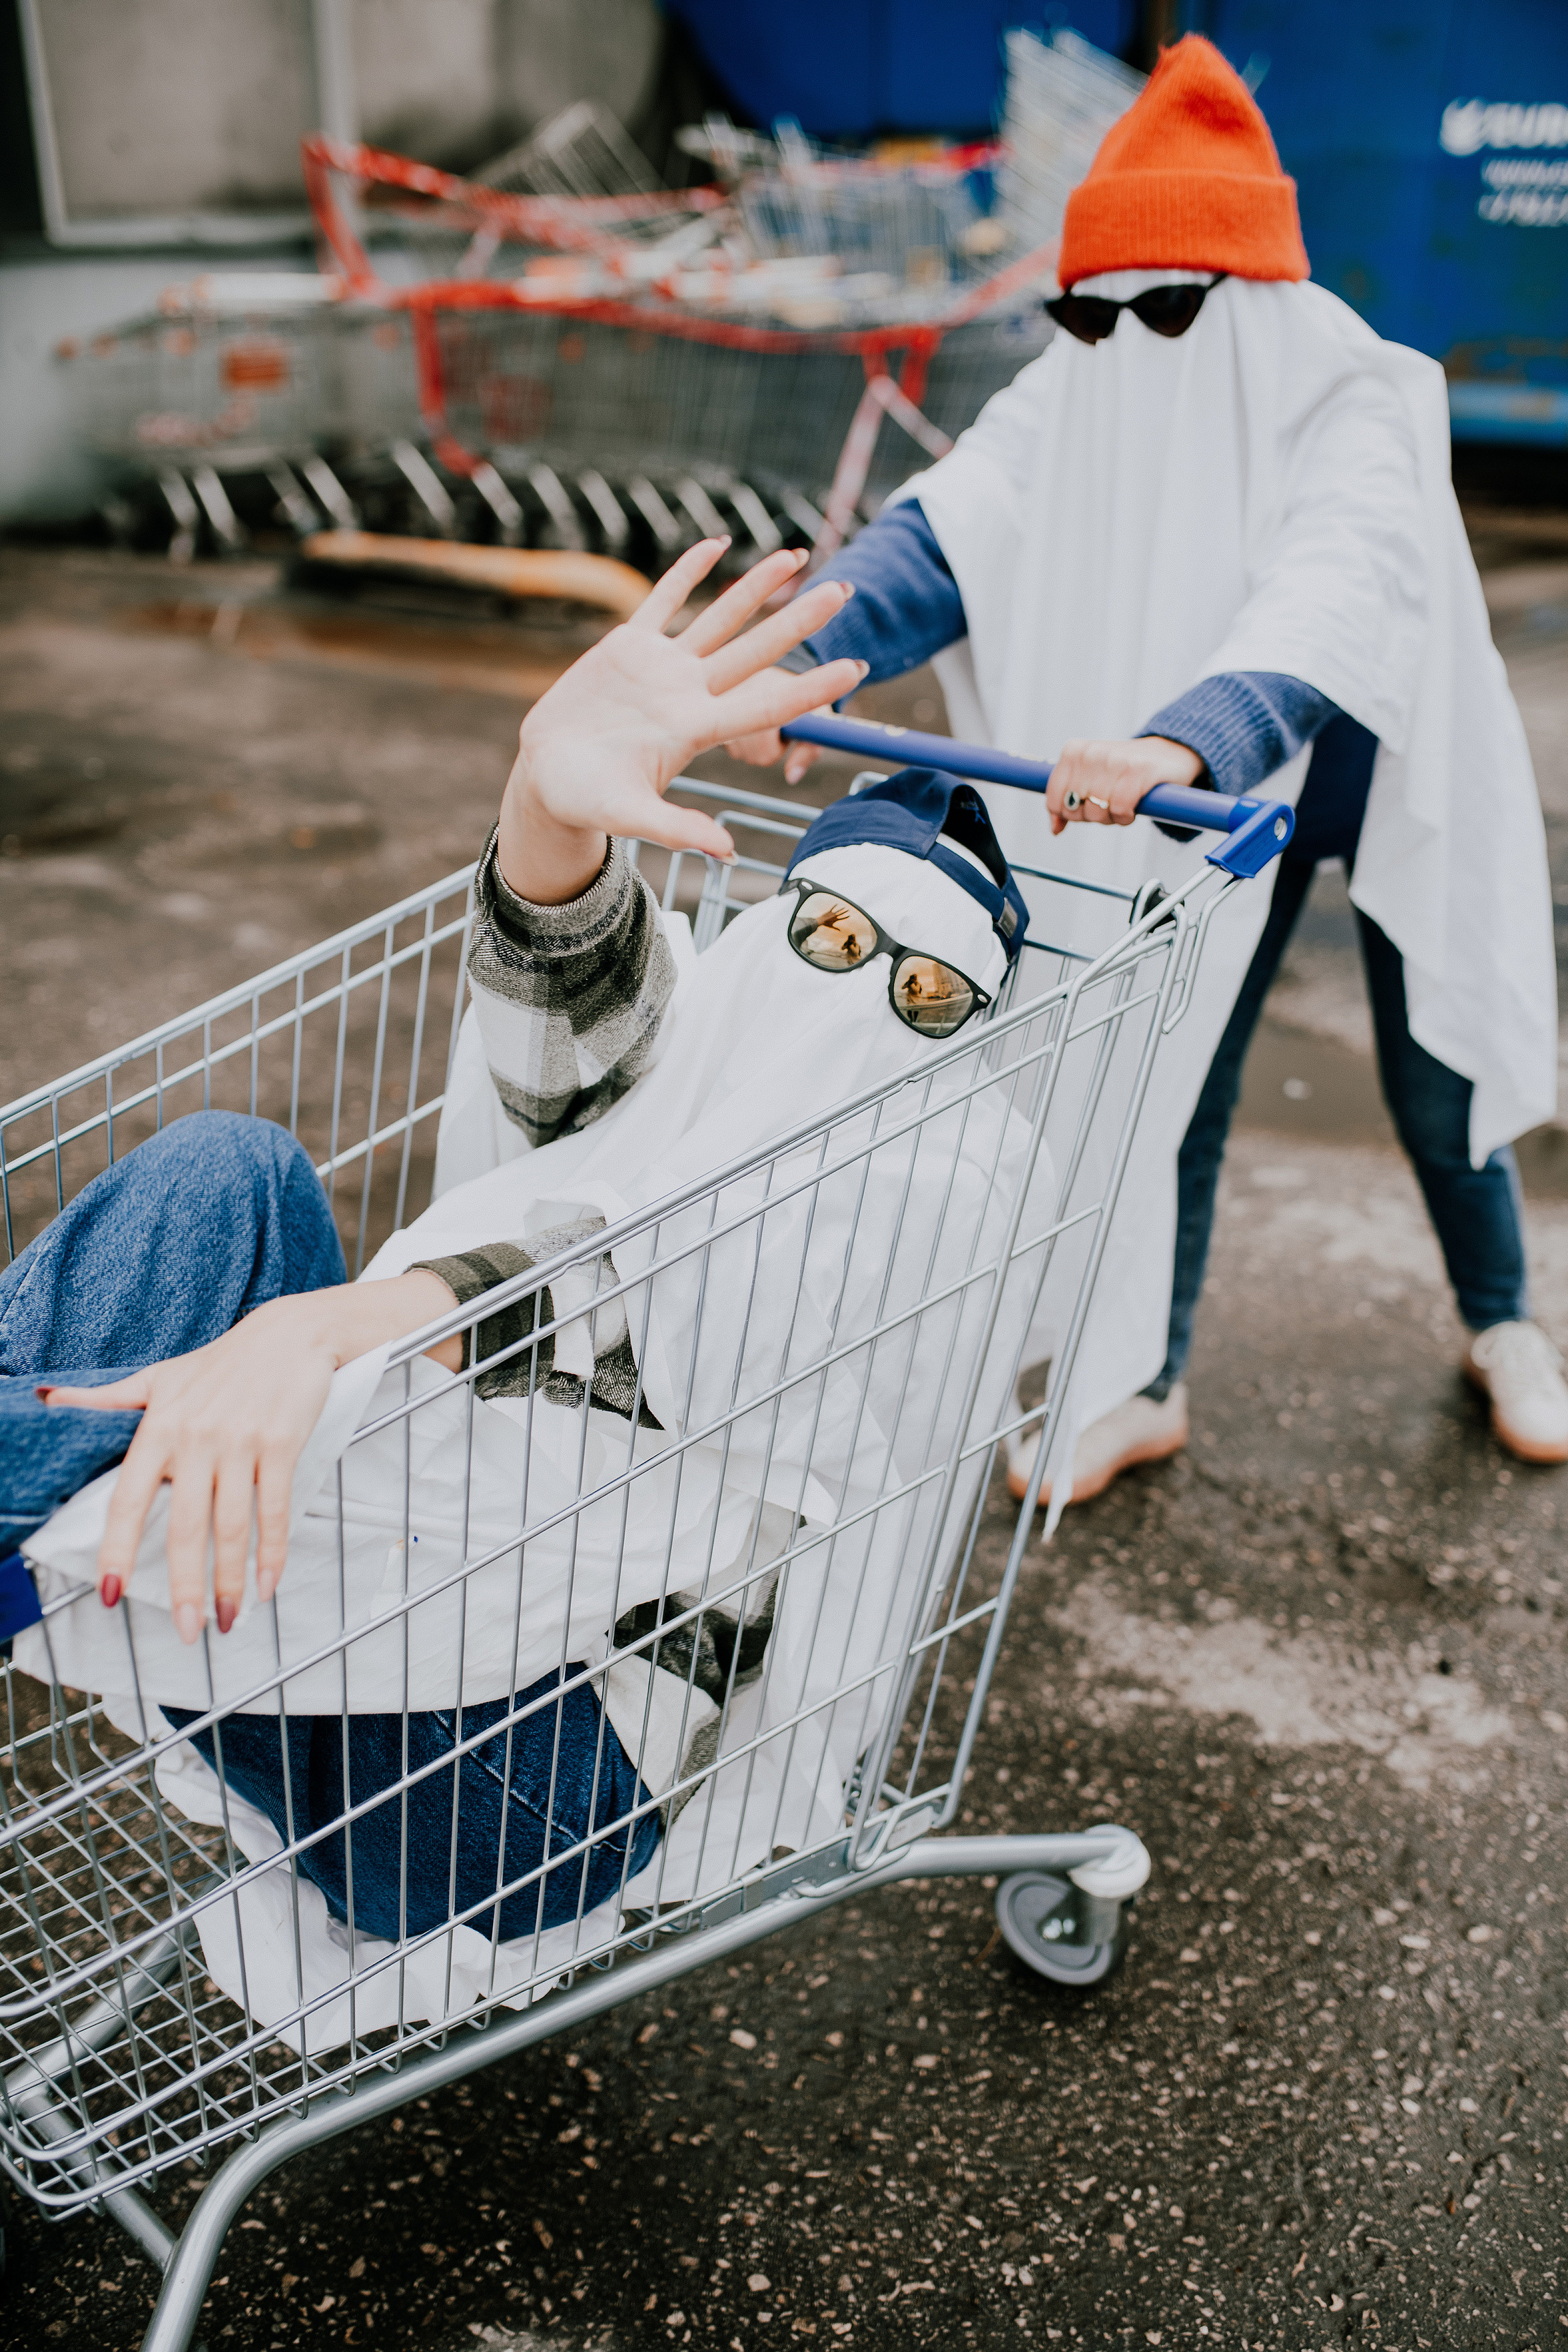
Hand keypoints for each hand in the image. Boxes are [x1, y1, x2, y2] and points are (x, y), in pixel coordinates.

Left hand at [41, 1269, 460, 1638]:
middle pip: (186, 1526)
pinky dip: (272, 1551)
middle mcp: (195, 1437)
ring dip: (229, 1580)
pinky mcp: (281, 1444)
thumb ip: (105, 1400)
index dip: (120, 1549)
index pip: (130, 1499)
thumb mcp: (157, 1378)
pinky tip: (267, 1584)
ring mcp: (240, 1442)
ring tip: (225, 1620)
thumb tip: (45, 1399)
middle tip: (184, 1633)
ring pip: (232, 1525)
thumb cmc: (219, 1363)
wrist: (289, 1334)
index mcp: (159, 1426)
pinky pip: (273, 1508)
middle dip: (184, 1587)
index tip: (112, 1594)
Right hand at [499, 541, 865, 901]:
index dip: (811, 689)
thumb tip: (727, 852)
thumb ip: (677, 829)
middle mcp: (688, 694)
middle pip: (757, 651)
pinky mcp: (627, 648)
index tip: (856, 670)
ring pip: (719, 618)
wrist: (546, 777)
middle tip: (846, 593)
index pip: (766, 705)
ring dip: (757, 587)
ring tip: (795, 555)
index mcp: (695, 730)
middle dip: (800, 621)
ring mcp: (661, 668)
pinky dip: (688, 572)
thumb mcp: (629, 815)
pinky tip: (715, 544)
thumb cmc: (586, 801)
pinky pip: (664, 600)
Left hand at [1045, 736, 1203, 836]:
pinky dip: (1126, 816)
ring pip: (1096, 811)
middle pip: (1075, 809)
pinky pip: (1120, 809)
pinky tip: (1133, 808)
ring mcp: (1114, 760)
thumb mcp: (1090, 779)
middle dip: (1092, 815)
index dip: (1069, 813)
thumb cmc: (1125, 771)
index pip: (1054, 799)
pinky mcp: (1139, 771)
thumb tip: (1055, 829)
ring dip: (1111, 818)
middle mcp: (1091, 753)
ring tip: (1122, 803)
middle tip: (1109, 803)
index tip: (1087, 806)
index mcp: (1074, 752)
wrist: (1168, 754)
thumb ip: (1067, 800)